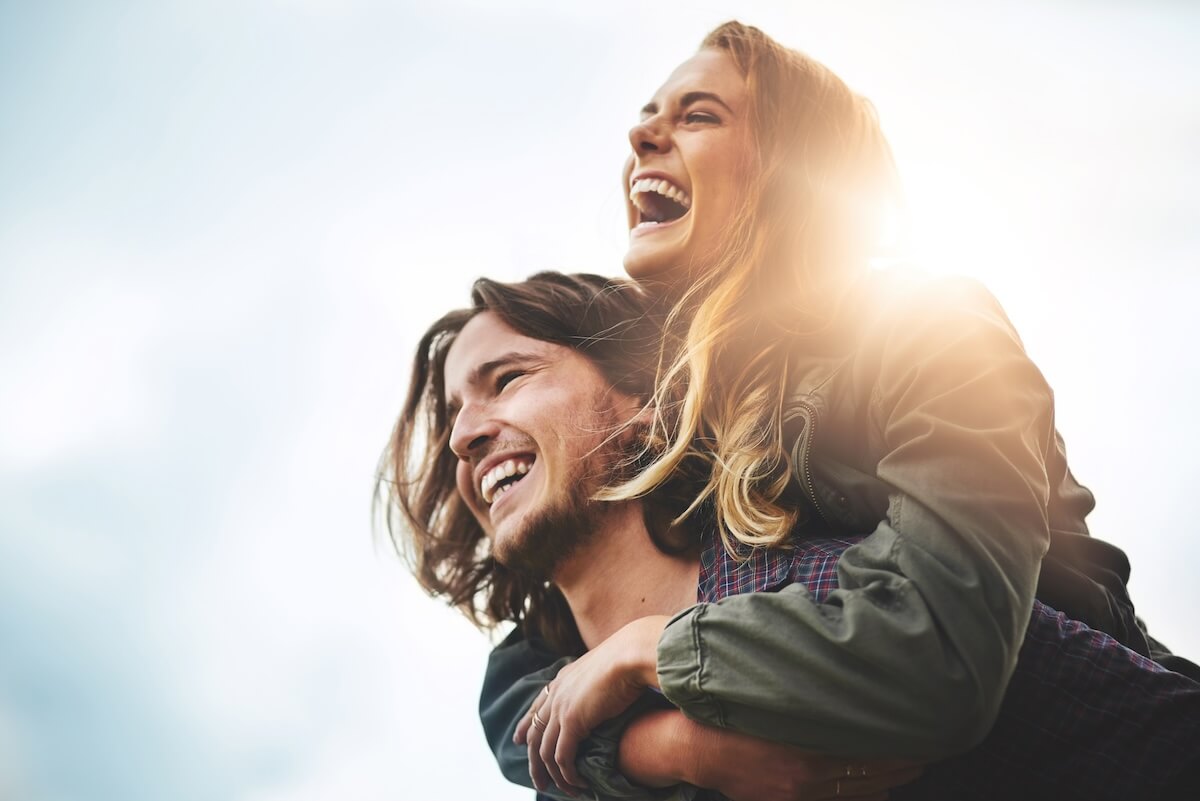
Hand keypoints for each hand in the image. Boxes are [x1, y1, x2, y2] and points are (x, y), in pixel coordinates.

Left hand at [514, 616, 667, 794]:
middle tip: (539, 781)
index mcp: (562, 679)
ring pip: (545, 751)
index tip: (518, 739)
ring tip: (564, 790)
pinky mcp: (572, 721)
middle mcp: (556, 693)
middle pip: (535, 734)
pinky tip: (578, 783)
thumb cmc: (629, 658)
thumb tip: (609, 688)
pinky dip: (568, 774)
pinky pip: (562, 756)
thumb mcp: (606, 668)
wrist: (631, 654)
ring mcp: (561, 707)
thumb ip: (598, 681)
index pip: (537, 706)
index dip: (526, 725)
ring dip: (553, 775)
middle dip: (534, 761)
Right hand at [686, 721, 923, 800]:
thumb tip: (837, 687)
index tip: (915, 733)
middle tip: (926, 751)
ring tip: (912, 768)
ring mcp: (797, 793)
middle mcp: (805, 776)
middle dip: (898, 763)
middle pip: (865, 772)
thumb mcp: (767, 702)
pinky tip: (880, 791)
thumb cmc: (731, 717)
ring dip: (886, 780)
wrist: (695, 749)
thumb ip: (803, 701)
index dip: (892, 745)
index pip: (861, 750)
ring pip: (855, 791)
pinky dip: (862, 796)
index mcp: (803, 749)